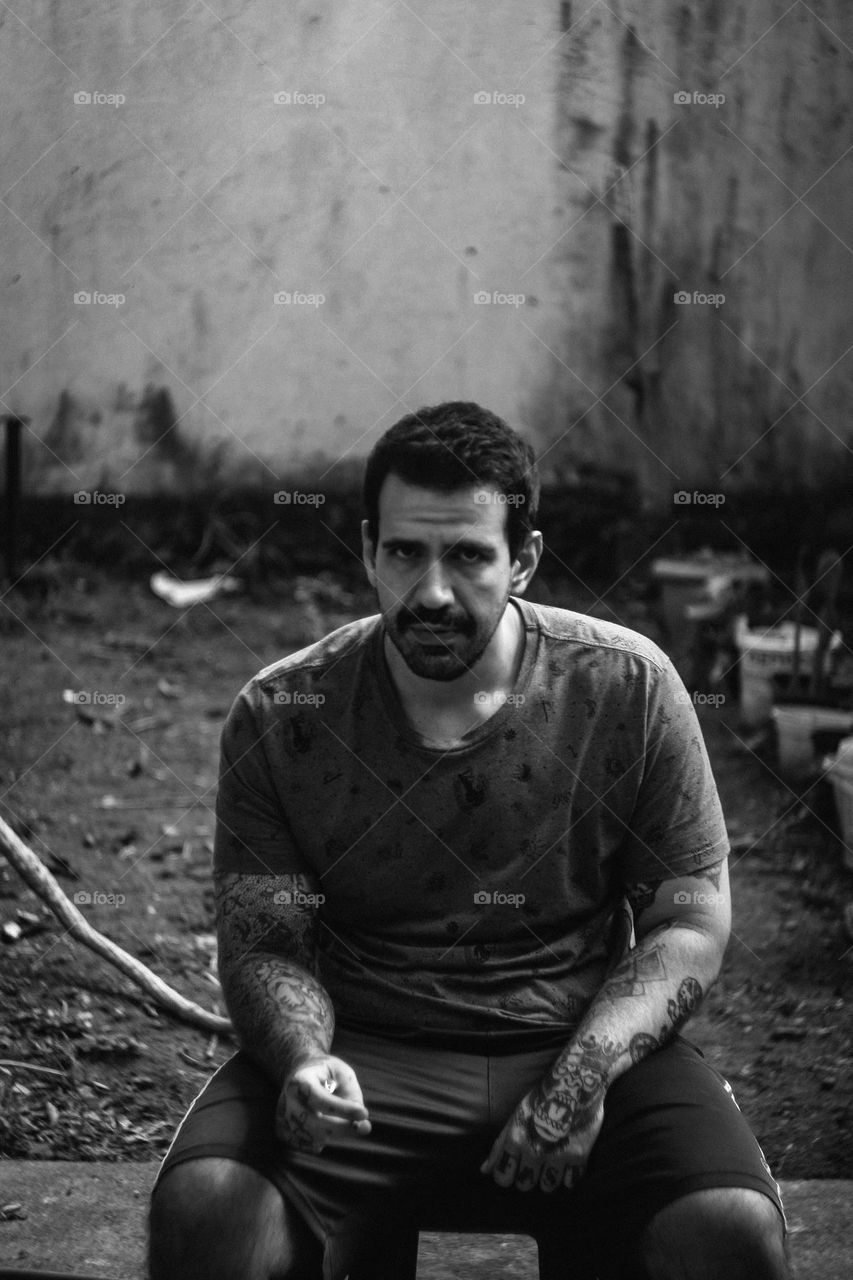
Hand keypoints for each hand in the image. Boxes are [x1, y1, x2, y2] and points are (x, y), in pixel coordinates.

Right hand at [276, 1054, 371, 1152]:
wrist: (301, 1071)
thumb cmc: (327, 1074)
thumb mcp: (343, 1074)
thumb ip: (354, 1098)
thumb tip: (364, 1127)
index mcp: (301, 1080)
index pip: (320, 1100)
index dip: (342, 1109)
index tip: (364, 1113)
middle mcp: (287, 1099)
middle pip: (311, 1122)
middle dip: (340, 1127)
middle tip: (362, 1126)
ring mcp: (282, 1115)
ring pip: (308, 1137)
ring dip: (332, 1135)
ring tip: (344, 1123)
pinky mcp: (282, 1128)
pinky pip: (302, 1144)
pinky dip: (318, 1142)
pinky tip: (327, 1130)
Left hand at [480, 1084, 603, 1192]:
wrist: (573, 1082)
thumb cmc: (541, 1097)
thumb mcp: (515, 1117)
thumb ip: (500, 1146)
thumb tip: (484, 1170)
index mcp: (516, 1140)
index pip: (503, 1177)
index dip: (506, 1175)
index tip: (513, 1170)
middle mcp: (534, 1152)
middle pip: (524, 1184)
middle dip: (527, 1177)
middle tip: (533, 1164)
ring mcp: (557, 1155)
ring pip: (547, 1186)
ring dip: (548, 1178)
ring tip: (551, 1163)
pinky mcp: (578, 1156)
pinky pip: (570, 1181)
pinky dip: (568, 1176)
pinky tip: (567, 1163)